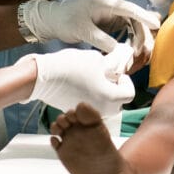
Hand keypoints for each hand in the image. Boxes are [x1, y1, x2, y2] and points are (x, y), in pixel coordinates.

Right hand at [20, 49, 134, 115]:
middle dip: (115, 88)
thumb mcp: (97, 59)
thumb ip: (111, 65)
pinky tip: (81, 83)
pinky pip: (90, 106)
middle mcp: (102, 110)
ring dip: (103, 92)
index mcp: (110, 98)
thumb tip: (117, 65)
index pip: (129, 93)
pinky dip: (90, 96)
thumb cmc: (71, 67)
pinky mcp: (77, 112)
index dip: (125, 80)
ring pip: (104, 104)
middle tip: (106, 75)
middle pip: (118, 102)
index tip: (116, 72)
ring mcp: (87, 113)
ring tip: (92, 77)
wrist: (43, 77)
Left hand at [21, 0, 160, 56]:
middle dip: (142, 36)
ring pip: (134, 28)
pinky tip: (131, 55)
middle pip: (137, 20)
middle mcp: (115, 8)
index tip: (156, 25)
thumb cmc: (67, 20)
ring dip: (138, 41)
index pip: (131, 9)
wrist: (54, 20)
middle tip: (141, 54)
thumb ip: (101, 39)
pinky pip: (128, 33)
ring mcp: (115, 16)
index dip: (145, 17)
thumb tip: (118, 50)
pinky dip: (131, 43)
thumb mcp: (83, 30)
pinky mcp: (113, 24)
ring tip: (136, 57)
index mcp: (108, 3)